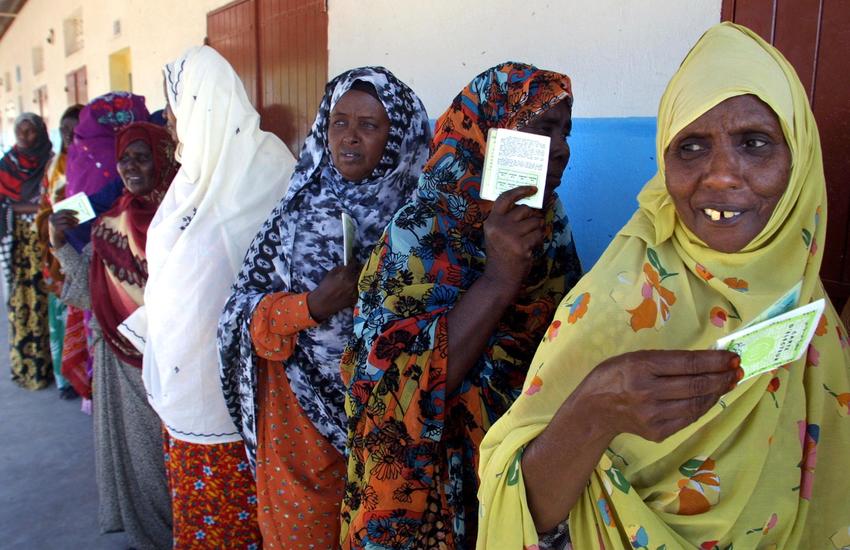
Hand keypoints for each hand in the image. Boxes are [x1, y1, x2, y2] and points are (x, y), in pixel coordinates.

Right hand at [48, 209, 78, 248]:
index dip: (70, 211)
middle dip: (72, 217)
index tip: (77, 212)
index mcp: (53, 215)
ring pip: (66, 220)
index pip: (62, 211)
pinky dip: (71, 225)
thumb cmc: (60, 228)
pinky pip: (66, 225)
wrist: (55, 238)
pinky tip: (75, 226)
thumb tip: (75, 214)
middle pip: (64, 215)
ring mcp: (53, 223)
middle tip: (78, 220)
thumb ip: (65, 217)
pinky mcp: (56, 229)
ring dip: (73, 222)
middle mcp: (52, 219)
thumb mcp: (61, 222)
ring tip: (77, 224)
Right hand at [307, 262, 361, 321]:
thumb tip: (348, 265)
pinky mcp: (356, 298)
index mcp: (345, 275)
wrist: (323, 303)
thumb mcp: (330, 274)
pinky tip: (353, 287)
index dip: (354, 262)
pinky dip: (358, 287)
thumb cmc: (325, 287)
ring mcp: (355, 291)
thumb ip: (341, 268)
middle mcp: (352, 282)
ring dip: (360, 278)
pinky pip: (360, 289)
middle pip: (361, 272)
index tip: (354, 262)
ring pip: (362, 281)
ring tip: (355, 278)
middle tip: (358, 269)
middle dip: (359, 269)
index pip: (354, 265)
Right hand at [482, 186, 544, 293]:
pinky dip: (538, 240)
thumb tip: (529, 206)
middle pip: (524, 209)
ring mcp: (510, 236)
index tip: (533, 189)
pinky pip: (538, 235)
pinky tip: (530, 248)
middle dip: (532, 217)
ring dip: (537, 229)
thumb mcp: (496, 234)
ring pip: (535, 222)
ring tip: (529, 240)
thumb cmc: (501, 254)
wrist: (500, 277)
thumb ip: (506, 219)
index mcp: (491, 221)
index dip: (520, 191)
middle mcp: (499, 226)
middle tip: (529, 228)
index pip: (505, 198)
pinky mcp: (522, 246)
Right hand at [577, 350, 740, 442]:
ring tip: (728, 382)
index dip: (715, 361)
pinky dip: (704, 406)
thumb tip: (706, 360)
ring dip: (718, 393)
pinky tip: (711, 397)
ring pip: (697, 404)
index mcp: (641, 367)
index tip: (733, 357)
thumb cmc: (615, 376)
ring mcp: (653, 416)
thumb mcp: (635, 357)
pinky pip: (689, 418)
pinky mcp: (658, 432)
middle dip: (722, 377)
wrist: (594, 410)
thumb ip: (667, 360)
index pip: (688, 364)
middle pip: (697, 386)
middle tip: (737, 370)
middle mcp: (648, 392)